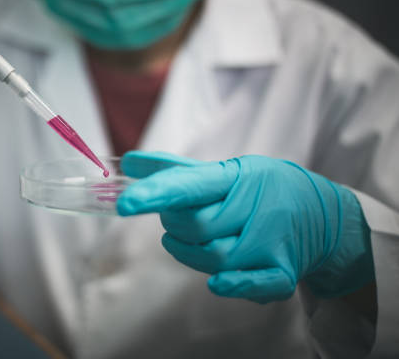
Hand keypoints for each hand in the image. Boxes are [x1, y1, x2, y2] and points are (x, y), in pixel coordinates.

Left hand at [117, 151, 374, 302]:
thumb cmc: (261, 189)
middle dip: (176, 224)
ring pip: (214, 256)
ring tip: (190, 238)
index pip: (191, 185)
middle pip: (196, 226)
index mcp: (237, 178)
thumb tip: (127, 163)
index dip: (156, 193)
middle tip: (177, 217)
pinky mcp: (282, 270)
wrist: (324, 213)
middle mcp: (255, 207)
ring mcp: (270, 241)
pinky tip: (217, 283)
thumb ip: (173, 170)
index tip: (125, 203)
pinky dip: (236, 285)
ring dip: (190, 252)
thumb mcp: (224, 172)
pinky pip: (257, 282)